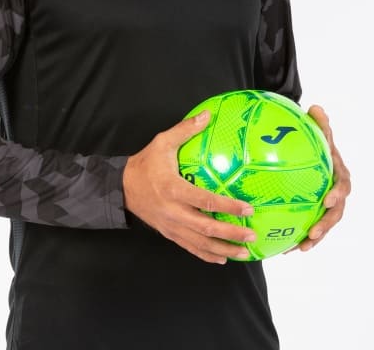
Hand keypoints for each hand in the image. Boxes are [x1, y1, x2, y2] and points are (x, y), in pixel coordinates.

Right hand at [122, 110, 256, 263]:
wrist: (122, 187)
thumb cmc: (145, 163)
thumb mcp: (162, 142)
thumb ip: (185, 130)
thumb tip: (207, 114)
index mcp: (174, 189)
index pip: (205, 201)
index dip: (227, 207)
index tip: (248, 208)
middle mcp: (174, 212)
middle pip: (206, 228)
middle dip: (231, 233)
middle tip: (252, 234)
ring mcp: (171, 226)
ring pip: (200, 242)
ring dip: (223, 248)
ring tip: (244, 251)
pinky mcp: (169, 233)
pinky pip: (190, 247)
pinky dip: (207, 255)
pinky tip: (222, 258)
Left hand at [294, 104, 350, 251]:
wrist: (312, 150)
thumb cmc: (316, 140)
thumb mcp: (319, 130)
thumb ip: (319, 122)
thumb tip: (316, 107)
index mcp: (339, 174)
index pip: (342, 185)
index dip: (338, 193)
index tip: (328, 200)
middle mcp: (336, 192)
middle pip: (336, 212)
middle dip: (326, 225)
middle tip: (312, 234)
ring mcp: (327, 204)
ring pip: (324, 224)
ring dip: (314, 238)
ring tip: (299, 248)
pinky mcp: (316, 211)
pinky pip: (310, 226)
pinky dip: (299, 237)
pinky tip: (284, 248)